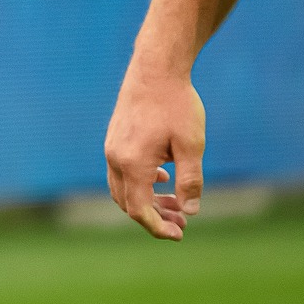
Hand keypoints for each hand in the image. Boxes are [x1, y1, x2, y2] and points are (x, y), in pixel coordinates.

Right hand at [104, 60, 204, 239]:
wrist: (155, 68)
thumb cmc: (176, 105)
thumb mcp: (192, 146)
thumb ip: (191, 181)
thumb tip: (191, 211)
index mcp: (133, 164)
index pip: (140, 210)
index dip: (158, 228)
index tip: (180, 235)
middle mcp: (115, 158)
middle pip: (128, 203)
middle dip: (155, 217)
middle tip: (183, 222)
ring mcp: (111, 147)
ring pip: (122, 188)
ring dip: (146, 200)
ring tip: (174, 202)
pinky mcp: (114, 138)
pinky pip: (120, 171)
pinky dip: (139, 183)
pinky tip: (163, 175)